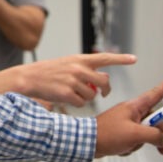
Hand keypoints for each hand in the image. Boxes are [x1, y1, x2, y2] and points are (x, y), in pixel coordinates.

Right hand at [0, 53, 136, 106]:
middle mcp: (79, 68)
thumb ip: (86, 69)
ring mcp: (73, 81)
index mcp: (80, 59)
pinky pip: (81, 103)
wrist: (29, 78)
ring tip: (73, 93)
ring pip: (92, 95)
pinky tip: (66, 98)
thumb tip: (104, 78)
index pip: (105, 58)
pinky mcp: (67, 94)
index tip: (134, 59)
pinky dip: (76, 103)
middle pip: (104, 82)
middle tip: (103, 93)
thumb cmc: (48, 72)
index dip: (121, 59)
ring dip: (86, 97)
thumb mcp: (68, 64)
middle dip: (105, 89)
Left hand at [94, 68, 162, 157]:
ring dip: (141, 143)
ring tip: (129, 144)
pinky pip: (136, 139)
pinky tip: (123, 147)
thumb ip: (154, 135)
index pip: (158, 92)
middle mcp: (134, 111)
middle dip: (157, 136)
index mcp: (137, 106)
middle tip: (159, 146)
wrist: (88, 142)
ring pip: (146, 132)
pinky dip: (132, 146)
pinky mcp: (123, 131)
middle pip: (156, 120)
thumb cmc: (106, 134)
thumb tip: (162, 139)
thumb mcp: (135, 134)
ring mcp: (128, 121)